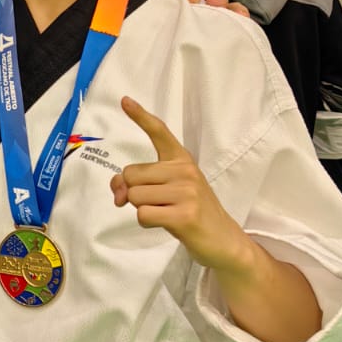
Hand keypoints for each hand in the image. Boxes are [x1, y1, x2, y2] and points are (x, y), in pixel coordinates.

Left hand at [110, 98, 249, 272]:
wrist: (224, 240)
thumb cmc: (192, 212)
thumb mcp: (169, 191)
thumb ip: (142, 183)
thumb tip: (117, 190)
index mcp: (181, 159)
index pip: (159, 132)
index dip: (140, 116)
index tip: (124, 100)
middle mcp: (184, 170)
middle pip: (130, 174)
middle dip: (132, 192)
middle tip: (153, 203)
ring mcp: (186, 191)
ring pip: (134, 195)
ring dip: (142, 209)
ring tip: (165, 213)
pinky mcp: (185, 215)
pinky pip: (143, 214)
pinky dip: (148, 222)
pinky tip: (167, 223)